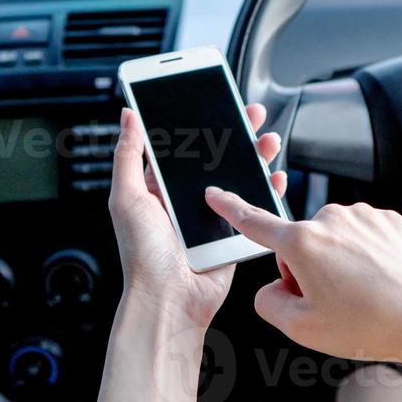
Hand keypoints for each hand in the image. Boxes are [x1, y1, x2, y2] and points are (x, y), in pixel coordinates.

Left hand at [109, 104, 286, 325]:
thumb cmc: (142, 256)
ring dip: (255, 156)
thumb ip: (127, 156)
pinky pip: (253, 207)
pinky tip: (275, 176)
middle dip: (235, 133)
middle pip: (215, 157)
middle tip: (251, 113)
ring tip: (267, 139)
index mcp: (159, 189)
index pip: (182, 146)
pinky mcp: (232, 234)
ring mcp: (211, 217)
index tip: (214, 102)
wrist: (169, 300)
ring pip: (238, 178)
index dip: (199, 123)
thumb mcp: (126, 198)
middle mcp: (186, 200)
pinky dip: (268, 190)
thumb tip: (128, 117)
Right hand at [202, 192, 401, 365]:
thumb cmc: (372, 326)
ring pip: (333, 241)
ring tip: (364, 298)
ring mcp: (364, 215)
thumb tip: (271, 289)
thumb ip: (269, 305)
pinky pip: (362, 238)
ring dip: (337, 265)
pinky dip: (365, 258)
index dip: (230, 209)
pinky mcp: (389, 219)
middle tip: (333, 305)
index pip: (255, 223)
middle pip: (299, 245)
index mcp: (302, 243)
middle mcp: (331, 218)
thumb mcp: (304, 330)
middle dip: (306, 271)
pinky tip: (381, 283)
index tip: (215, 194)